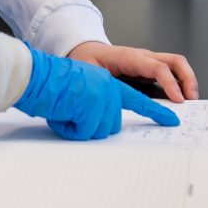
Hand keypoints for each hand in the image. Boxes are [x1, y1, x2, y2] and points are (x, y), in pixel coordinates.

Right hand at [14, 45, 178, 139]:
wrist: (35, 75)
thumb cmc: (49, 84)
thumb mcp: (78, 90)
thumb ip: (94, 102)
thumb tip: (96, 124)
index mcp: (106, 82)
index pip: (136, 98)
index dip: (155, 112)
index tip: (173, 120)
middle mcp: (108, 87)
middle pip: (110, 125)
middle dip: (90, 126)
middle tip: (70, 112)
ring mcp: (101, 96)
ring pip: (98, 130)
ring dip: (79, 127)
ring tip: (64, 110)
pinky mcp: (93, 105)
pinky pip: (84, 132)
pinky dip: (70, 129)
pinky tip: (61, 112)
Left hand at [67, 41, 198, 102]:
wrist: (85, 51)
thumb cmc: (88, 60)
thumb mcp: (91, 72)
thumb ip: (102, 84)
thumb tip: (114, 99)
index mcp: (129, 57)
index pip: (156, 67)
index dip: (170, 83)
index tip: (178, 99)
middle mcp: (143, 57)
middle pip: (175, 61)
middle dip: (187, 79)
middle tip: (191, 100)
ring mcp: (149, 61)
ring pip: (176, 65)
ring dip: (187, 81)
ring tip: (190, 101)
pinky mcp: (150, 69)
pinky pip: (171, 72)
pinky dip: (180, 84)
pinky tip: (179, 98)